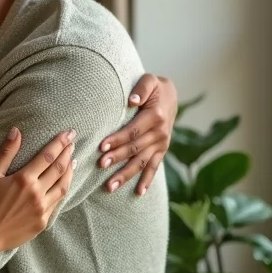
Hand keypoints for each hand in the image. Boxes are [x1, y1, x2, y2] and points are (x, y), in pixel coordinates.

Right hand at [0, 128, 75, 259]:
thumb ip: (5, 153)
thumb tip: (16, 131)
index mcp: (24, 179)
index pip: (47, 156)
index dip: (59, 143)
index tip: (68, 133)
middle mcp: (37, 193)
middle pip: (59, 169)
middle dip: (67, 153)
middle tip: (73, 141)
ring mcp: (42, 209)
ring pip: (63, 186)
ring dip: (70, 171)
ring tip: (73, 160)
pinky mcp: (43, 221)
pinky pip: (57, 202)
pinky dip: (63, 189)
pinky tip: (64, 183)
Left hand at [98, 73, 177, 195]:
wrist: (171, 96)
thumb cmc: (154, 87)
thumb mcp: (150, 80)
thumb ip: (141, 88)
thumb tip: (132, 100)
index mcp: (155, 117)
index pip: (133, 131)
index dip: (118, 139)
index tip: (102, 146)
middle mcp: (160, 133)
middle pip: (135, 149)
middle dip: (117, 157)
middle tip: (100, 165)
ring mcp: (161, 144)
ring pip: (141, 162)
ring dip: (126, 175)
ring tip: (110, 186)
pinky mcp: (161, 151)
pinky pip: (153, 167)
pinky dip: (147, 180)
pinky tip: (138, 192)